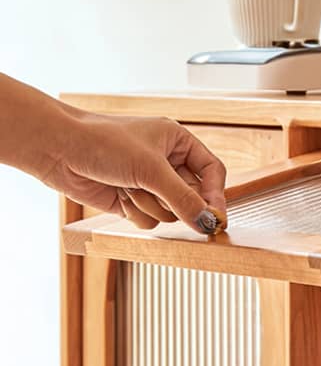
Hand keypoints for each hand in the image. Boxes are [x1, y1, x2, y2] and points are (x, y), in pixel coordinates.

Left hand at [46, 113, 226, 232]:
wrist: (59, 149)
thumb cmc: (104, 142)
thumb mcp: (151, 169)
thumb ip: (183, 199)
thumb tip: (208, 222)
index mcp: (178, 143)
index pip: (212, 171)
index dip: (216, 194)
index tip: (215, 217)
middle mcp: (167, 163)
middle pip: (193, 197)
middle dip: (174, 201)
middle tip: (160, 196)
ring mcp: (149, 184)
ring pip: (170, 213)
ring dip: (149, 204)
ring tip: (128, 186)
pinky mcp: (132, 202)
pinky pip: (149, 221)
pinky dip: (135, 212)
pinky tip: (118, 195)